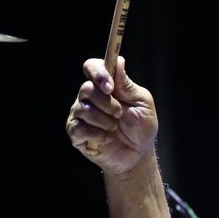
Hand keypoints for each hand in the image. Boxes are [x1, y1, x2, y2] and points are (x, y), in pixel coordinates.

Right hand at [66, 56, 157, 176]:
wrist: (137, 155)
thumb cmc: (141, 127)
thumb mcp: (142, 103)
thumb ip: (127, 85)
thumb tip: (118, 62)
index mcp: (105, 85)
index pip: (91, 67)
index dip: (98, 73)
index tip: (110, 87)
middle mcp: (89, 96)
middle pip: (86, 88)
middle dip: (107, 103)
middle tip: (120, 114)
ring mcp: (80, 114)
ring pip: (83, 109)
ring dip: (104, 120)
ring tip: (114, 128)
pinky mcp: (76, 132)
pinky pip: (78, 128)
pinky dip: (96, 135)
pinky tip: (106, 139)